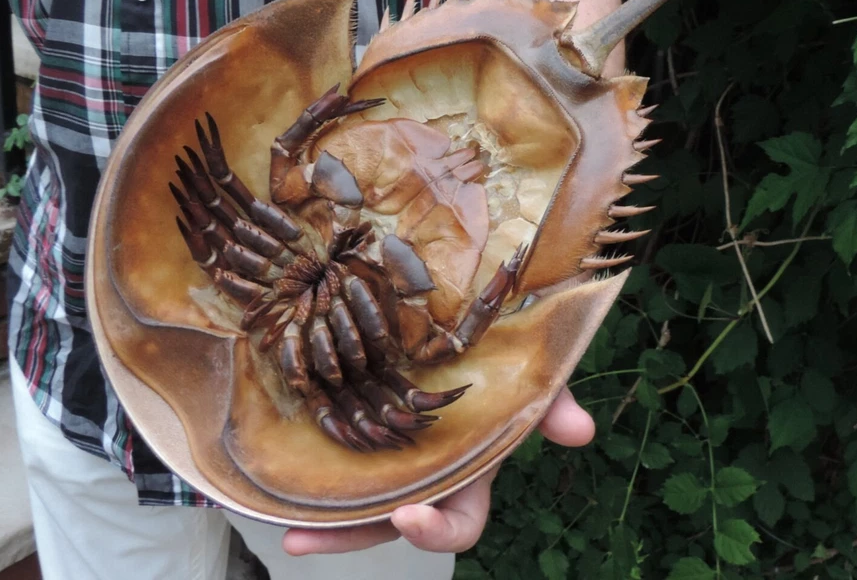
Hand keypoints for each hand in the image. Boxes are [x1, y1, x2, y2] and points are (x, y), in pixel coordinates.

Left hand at [282, 386, 593, 555]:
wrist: (484, 317)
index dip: (435, 532)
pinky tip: (275, 458)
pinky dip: (310, 456)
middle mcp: (428, 468)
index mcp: (470, 470)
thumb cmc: (515, 355)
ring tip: (280, 520)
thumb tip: (580, 432)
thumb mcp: (538, 377)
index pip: (459, 524)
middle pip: (388, 522)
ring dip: (318, 511)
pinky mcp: (368, 413)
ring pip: (356, 493)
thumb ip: (556, 403)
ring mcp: (396, 445)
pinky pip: (339, 445)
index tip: (408, 516)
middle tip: (303, 539)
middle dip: (347, 535)